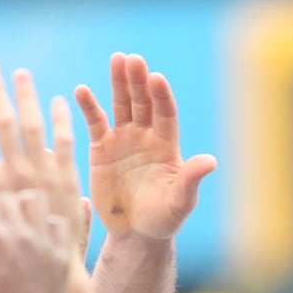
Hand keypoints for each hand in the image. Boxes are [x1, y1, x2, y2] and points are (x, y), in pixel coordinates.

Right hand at [0, 61, 86, 292]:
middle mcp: (23, 209)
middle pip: (12, 144)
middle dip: (0, 101)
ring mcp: (49, 213)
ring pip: (43, 151)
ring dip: (33, 111)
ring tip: (27, 77)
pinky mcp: (67, 221)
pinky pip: (69, 173)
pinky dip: (65, 142)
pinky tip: (63, 114)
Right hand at [74, 52, 215, 242]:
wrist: (134, 234)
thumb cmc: (162, 220)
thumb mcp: (179, 202)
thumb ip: (191, 180)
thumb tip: (210, 161)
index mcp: (167, 145)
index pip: (165, 113)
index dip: (161, 96)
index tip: (157, 78)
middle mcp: (146, 137)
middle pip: (143, 102)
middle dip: (138, 81)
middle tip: (133, 59)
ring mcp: (123, 140)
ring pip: (121, 105)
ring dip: (118, 83)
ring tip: (117, 59)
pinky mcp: (101, 149)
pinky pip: (95, 123)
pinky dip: (89, 106)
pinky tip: (82, 90)